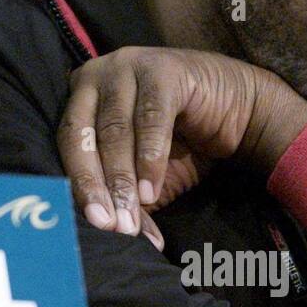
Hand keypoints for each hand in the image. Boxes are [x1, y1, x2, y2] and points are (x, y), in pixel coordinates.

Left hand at [57, 47, 306, 239]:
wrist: (239, 111)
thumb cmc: (182, 143)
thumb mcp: (146, 178)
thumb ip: (126, 201)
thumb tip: (117, 239)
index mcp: (79, 100)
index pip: (67, 146)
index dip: (78, 187)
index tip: (93, 226)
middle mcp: (93, 77)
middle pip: (82, 136)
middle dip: (95, 185)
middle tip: (109, 225)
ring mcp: (126, 67)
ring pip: (115, 129)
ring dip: (122, 178)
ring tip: (131, 216)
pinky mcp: (162, 69)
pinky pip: (150, 118)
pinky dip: (150, 157)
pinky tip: (151, 189)